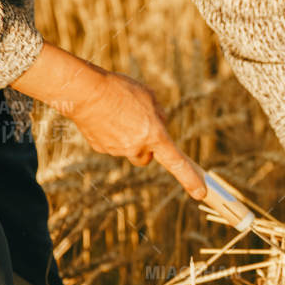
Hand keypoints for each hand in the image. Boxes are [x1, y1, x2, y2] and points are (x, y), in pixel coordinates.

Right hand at [11, 43, 205, 200]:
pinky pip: (112, 143)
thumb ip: (158, 115)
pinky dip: (111, 132)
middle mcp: (136, 147)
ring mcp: (117, 150)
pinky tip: (105, 116)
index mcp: (154, 135)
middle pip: (147, 156)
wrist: (84, 92)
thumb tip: (158, 126)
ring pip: (128, 148)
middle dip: (146, 146)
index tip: (200, 194)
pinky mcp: (100, 148)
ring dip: (128, 136)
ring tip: (119, 112)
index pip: (176, 162)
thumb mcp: (149, 96)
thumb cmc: (120, 90)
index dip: (190, 178)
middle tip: (139, 124)